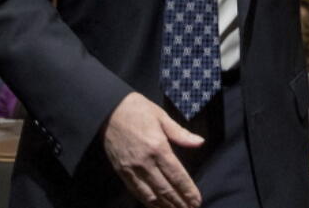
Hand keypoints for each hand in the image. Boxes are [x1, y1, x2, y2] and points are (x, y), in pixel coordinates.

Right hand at [102, 92, 203, 207]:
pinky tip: (156, 205)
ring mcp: (131, 168)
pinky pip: (136, 191)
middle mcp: (145, 162)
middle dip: (179, 202)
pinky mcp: (121, 171)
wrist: (108, 110)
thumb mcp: (161, 116)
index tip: (196, 200)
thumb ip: (180, 133)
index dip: (188, 190)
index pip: (177, 175)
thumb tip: (200, 142)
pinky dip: (147, 201)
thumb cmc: (138, 110)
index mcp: (158, 147)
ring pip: (150, 195)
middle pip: (165, 189)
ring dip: (165, 206)